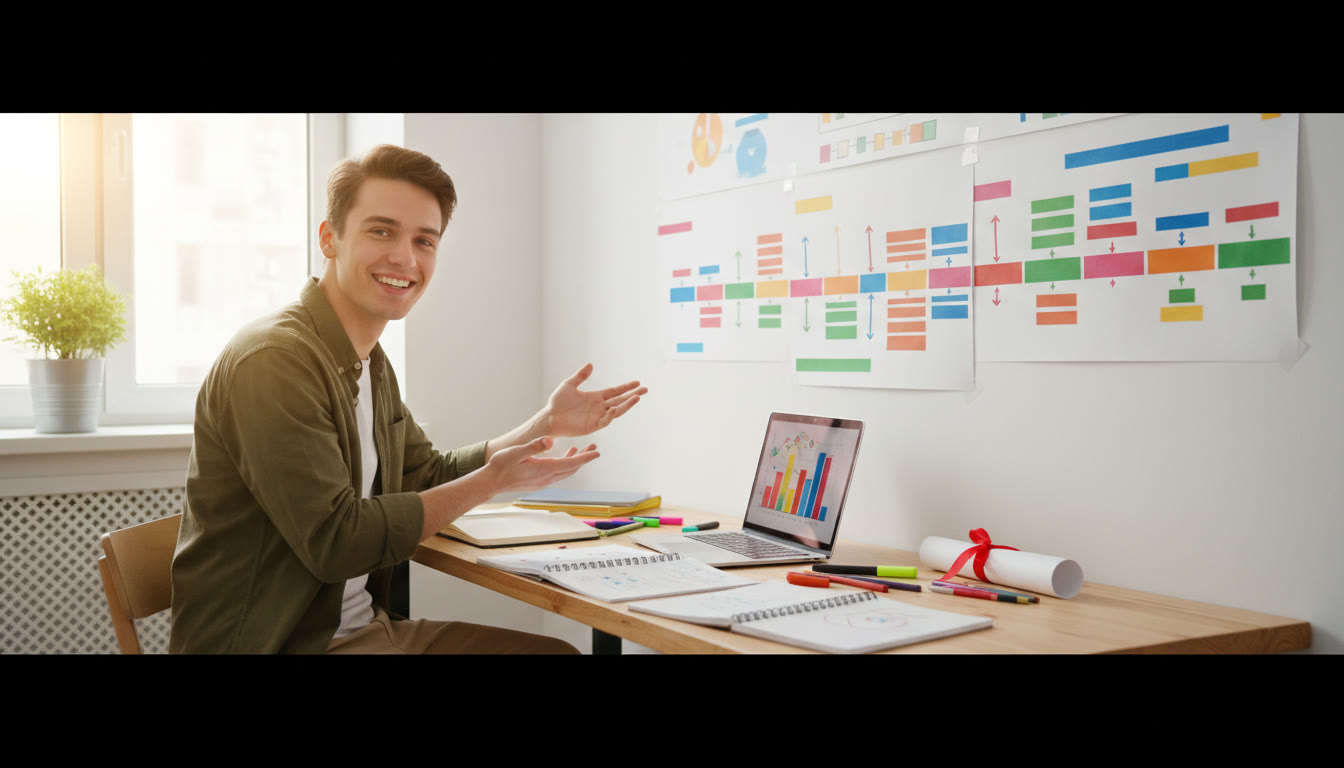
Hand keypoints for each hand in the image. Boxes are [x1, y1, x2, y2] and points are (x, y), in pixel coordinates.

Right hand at [484, 436, 599, 494]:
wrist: (490, 483)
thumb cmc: (501, 466)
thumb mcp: (516, 452)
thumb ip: (533, 446)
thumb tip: (550, 440)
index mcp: (543, 469)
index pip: (570, 464)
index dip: (585, 458)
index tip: (597, 453)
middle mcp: (546, 478)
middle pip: (572, 468)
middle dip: (584, 458)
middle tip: (594, 447)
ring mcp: (542, 481)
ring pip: (565, 472)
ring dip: (575, 461)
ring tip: (581, 449)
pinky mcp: (538, 482)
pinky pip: (557, 474)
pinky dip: (565, 465)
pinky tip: (563, 457)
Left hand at [546, 363, 646, 437]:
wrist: (549, 418)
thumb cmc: (557, 402)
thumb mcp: (569, 385)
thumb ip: (580, 376)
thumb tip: (591, 364)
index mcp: (595, 397)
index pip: (615, 391)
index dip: (626, 387)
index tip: (637, 382)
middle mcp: (599, 407)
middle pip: (620, 400)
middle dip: (632, 395)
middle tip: (645, 390)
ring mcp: (597, 417)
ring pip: (616, 410)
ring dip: (627, 405)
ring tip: (637, 398)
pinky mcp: (592, 426)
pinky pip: (605, 421)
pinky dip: (611, 415)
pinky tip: (615, 408)